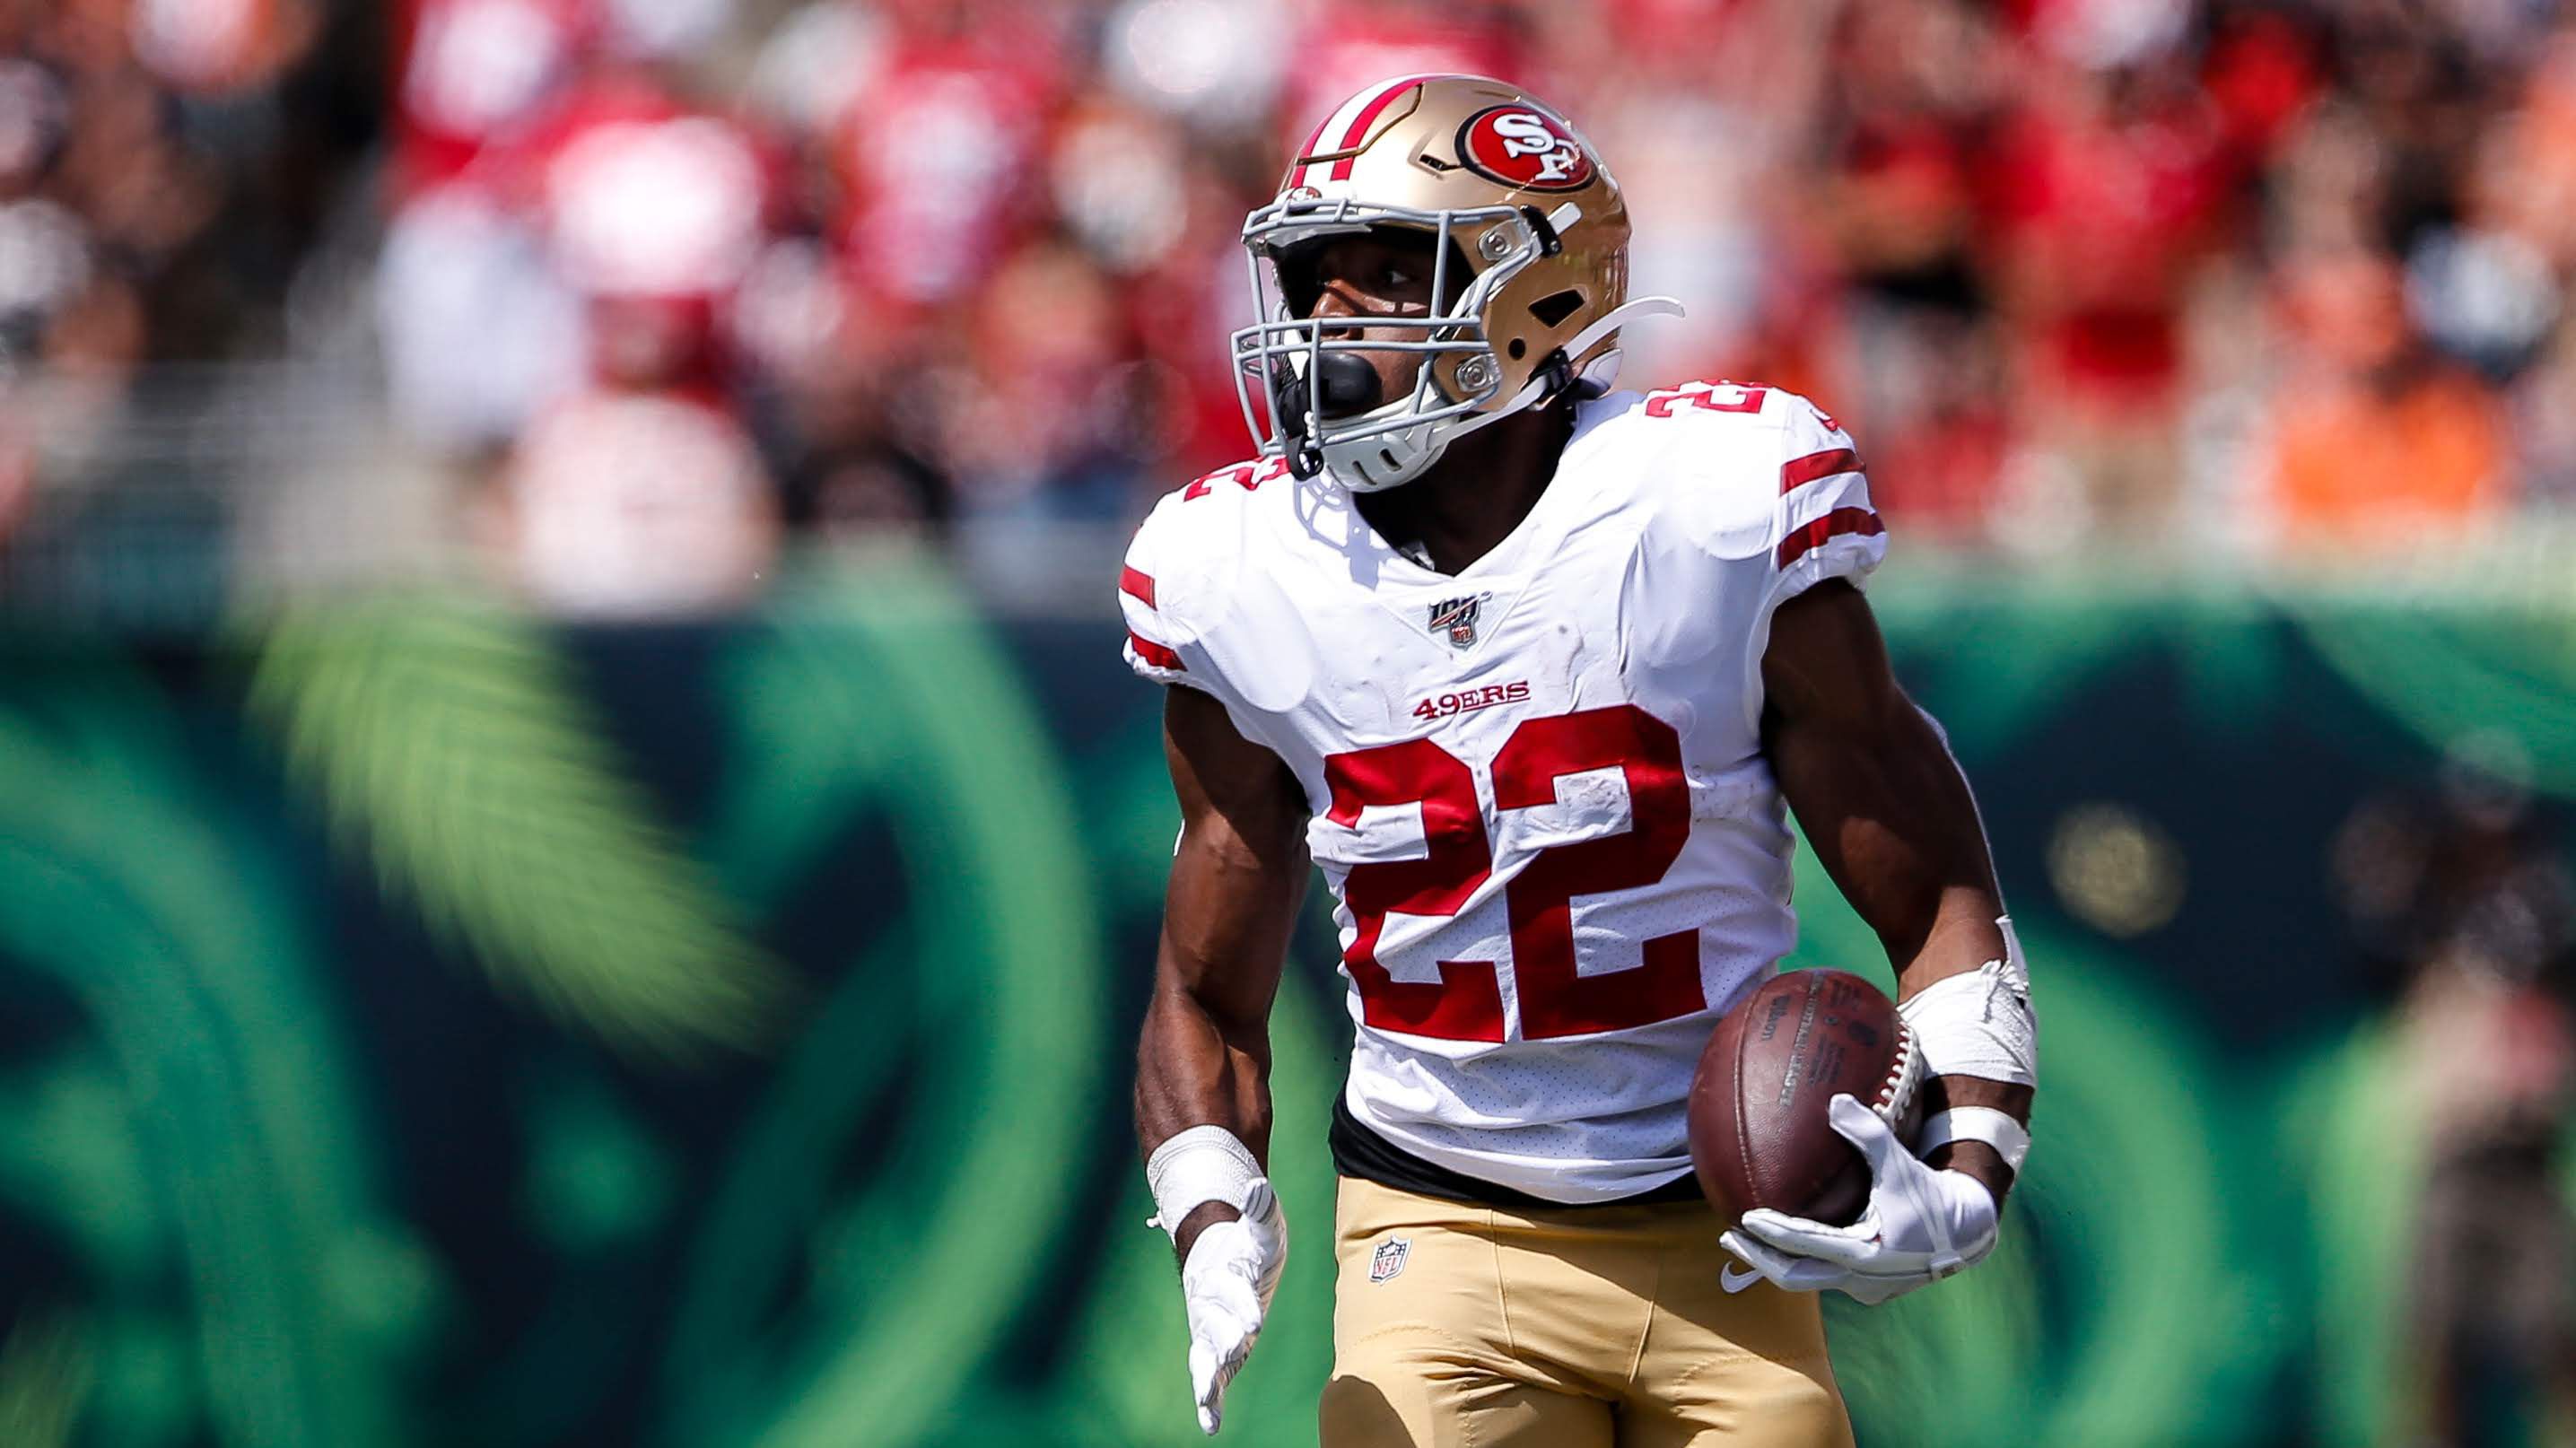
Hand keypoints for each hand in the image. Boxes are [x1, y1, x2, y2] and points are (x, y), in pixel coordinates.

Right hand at [1179, 1179, 1286, 1433]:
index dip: (1243, 1305)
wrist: (1222, 1257)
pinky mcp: (1213, 1350)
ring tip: (1206, 1401)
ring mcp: (1208, 1330)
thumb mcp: (1259, 1228)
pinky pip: (1207, 1377)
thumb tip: (1258, 1185)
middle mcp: (1210, 1305)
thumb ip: (1259, 1210)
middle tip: (1235, 1352)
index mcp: (1224, 1275)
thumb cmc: (1247, 1245)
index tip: (1255, 1321)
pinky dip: (1207, 1401)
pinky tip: (1210, 1426)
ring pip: (1204, 1355)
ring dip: (1207, 1377)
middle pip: (1216, 1327)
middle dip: (1226, 1340)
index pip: (1234, 1291)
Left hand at [1719, 1094, 1996, 1305]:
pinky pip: (1826, 1277)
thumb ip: (1869, 1132)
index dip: (1772, 1235)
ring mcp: (1864, 1288)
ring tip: (1745, 1240)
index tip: (1743, 1218)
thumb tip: (1835, 1100)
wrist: (1966, 1232)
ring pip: (1809, 1280)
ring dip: (1775, 1262)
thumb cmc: (1930, 1194)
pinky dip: (1802, 1261)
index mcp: (1866, 1252)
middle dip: (1758, 1259)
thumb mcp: (1900, 1162)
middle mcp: (1861, 1278)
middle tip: (1727, 1235)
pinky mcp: (1869, 1289)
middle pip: (1795, 1277)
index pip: (1806, 1246)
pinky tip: (1785, 1243)